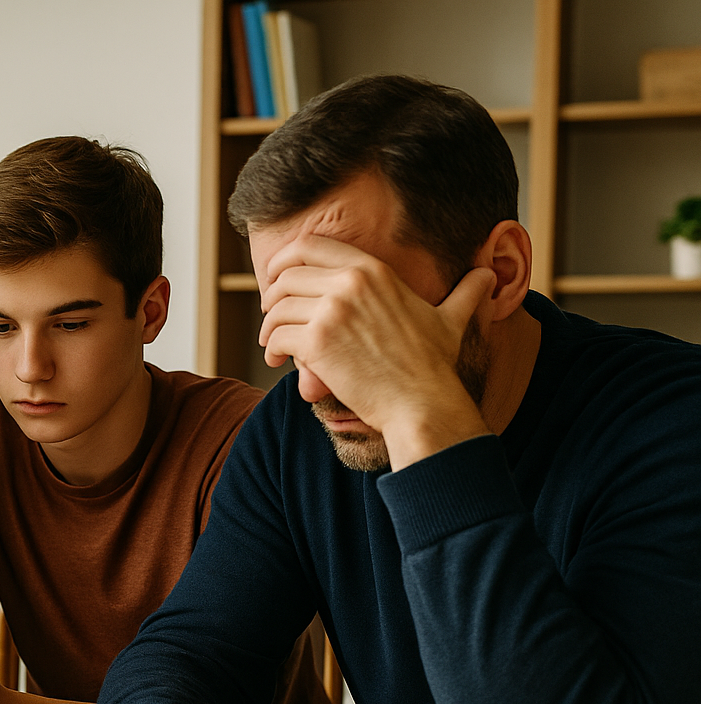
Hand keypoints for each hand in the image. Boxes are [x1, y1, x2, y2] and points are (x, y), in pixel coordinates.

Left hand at [259, 234, 494, 454]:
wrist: (423, 403)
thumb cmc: (434, 366)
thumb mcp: (452, 319)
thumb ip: (465, 292)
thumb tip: (490, 275)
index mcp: (372, 270)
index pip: (309, 245)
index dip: (284, 260)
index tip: (277, 278)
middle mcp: (350, 282)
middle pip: (286, 276)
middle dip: (271, 296)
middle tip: (273, 317)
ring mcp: (333, 311)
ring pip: (277, 308)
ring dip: (269, 327)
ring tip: (274, 345)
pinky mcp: (318, 342)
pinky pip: (278, 336)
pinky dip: (272, 348)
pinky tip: (278, 360)